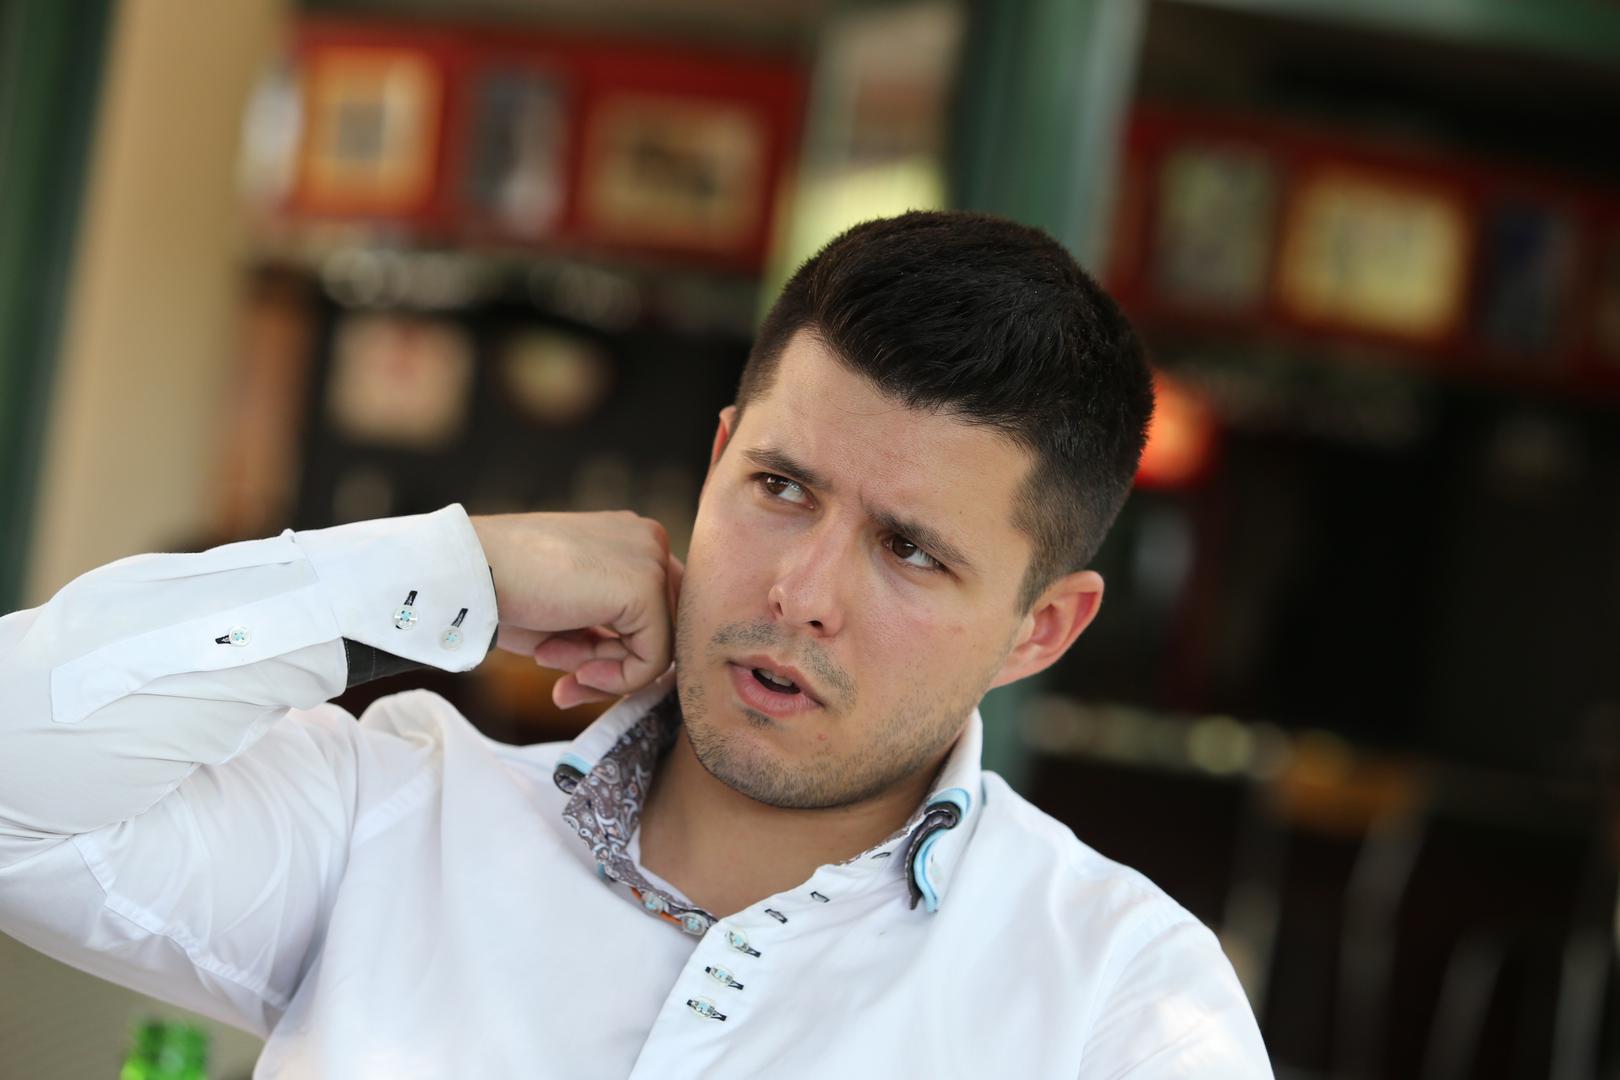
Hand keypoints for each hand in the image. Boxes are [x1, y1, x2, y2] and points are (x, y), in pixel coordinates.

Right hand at [470, 512, 682, 708]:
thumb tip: (633, 674)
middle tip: (564, 683)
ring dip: (606, 672)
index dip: (615, 652)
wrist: (466, 570)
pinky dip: (617, 679)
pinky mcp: (646, 585)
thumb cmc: (502, 589)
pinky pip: (654, 657)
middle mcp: (648, 541)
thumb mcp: (566, 615)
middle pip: (663, 628)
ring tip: (550, 661)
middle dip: (613, 666)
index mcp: (629, 540)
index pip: (653, 611)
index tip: (570, 674)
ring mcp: (651, 559)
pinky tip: (575, 671)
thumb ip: (605, 636)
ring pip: (661, 644)